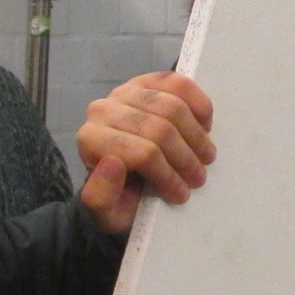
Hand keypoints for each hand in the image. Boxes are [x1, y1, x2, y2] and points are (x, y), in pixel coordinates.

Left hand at [75, 72, 215, 234]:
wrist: (120, 176)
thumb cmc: (117, 197)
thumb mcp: (106, 213)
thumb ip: (100, 197)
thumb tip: (113, 162)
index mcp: (90, 140)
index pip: (141, 152)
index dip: (167, 175)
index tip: (181, 194)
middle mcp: (103, 110)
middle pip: (160, 129)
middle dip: (185, 158)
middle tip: (198, 178)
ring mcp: (126, 91)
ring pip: (173, 106)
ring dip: (196, 136)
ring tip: (204, 157)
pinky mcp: (147, 81)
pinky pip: (179, 84)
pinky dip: (199, 104)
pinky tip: (204, 126)